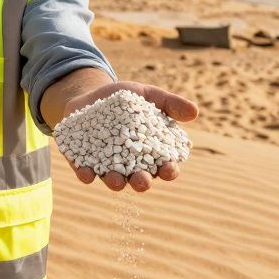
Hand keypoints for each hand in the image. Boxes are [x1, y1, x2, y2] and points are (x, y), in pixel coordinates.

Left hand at [60, 81, 197, 192]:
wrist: (91, 95)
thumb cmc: (126, 99)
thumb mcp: (148, 95)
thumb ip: (170, 103)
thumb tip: (194, 111)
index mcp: (151, 153)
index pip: (165, 166)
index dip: (169, 170)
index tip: (169, 169)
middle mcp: (131, 166)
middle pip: (140, 179)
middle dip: (142, 182)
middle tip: (143, 181)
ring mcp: (107, 166)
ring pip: (113, 180)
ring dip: (115, 182)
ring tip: (116, 181)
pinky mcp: (83, 162)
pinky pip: (85, 172)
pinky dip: (86, 174)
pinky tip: (85, 173)